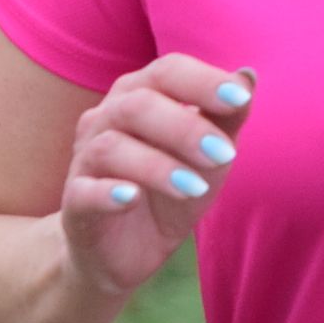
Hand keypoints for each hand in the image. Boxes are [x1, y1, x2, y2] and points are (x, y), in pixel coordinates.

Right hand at [58, 55, 253, 297]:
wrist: (126, 251)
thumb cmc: (170, 192)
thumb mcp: (208, 158)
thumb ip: (227, 119)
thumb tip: (249, 74)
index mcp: (139, 96)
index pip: (167, 71)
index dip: (203, 81)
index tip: (242, 99)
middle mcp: (106, 119)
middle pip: (137, 104)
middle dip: (185, 127)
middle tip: (225, 155)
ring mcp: (85, 160)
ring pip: (112, 147)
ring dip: (158, 166)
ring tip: (196, 189)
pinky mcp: (74, 203)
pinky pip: (84, 191)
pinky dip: (108, 193)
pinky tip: (133, 198)